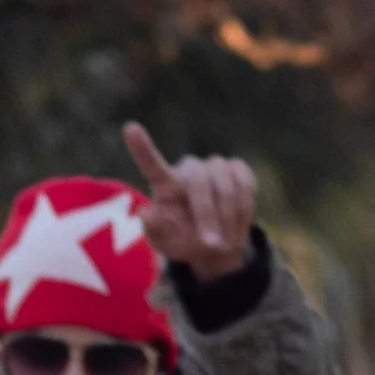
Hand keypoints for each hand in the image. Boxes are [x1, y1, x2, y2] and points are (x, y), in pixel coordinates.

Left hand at [122, 123, 255, 279]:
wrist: (215, 245)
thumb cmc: (183, 242)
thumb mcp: (165, 244)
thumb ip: (155, 230)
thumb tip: (145, 213)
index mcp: (165, 184)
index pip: (151, 164)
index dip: (141, 147)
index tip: (130, 128)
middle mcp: (189, 169)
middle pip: (199, 181)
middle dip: (207, 214)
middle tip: (212, 245)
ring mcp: (214, 165)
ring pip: (225, 185)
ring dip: (227, 217)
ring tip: (224, 242)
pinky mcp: (238, 168)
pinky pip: (245, 184)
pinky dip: (243, 209)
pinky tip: (236, 225)